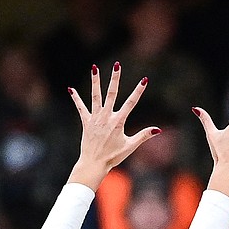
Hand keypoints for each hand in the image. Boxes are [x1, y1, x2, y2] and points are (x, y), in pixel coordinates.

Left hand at [67, 64, 156, 188]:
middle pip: (112, 93)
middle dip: (115, 78)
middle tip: (117, 65)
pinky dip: (76, 98)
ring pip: (95, 96)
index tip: (144, 80)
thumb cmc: (113, 156)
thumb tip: (158, 129)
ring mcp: (95, 118)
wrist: (94, 163)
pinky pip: (81, 108)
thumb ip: (143, 136)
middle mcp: (106, 117)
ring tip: (95, 68)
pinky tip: (70, 89)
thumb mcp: (130, 146)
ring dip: (95, 81)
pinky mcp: (86, 122)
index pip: (131, 103)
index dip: (139, 91)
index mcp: (118, 121)